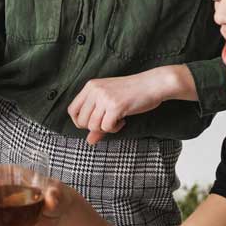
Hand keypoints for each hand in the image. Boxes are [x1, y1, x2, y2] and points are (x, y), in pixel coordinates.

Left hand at [67, 66, 188, 144]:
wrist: (153, 84)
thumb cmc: (132, 93)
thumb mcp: (111, 102)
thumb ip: (98, 120)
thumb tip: (89, 141)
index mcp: (91, 86)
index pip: (72, 110)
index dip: (80, 122)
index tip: (93, 124)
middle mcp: (95, 90)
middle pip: (82, 121)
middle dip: (95, 127)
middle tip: (109, 121)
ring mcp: (105, 98)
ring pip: (93, 126)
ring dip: (106, 128)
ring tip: (117, 120)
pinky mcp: (115, 106)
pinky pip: (106, 127)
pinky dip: (114, 128)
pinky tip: (123, 120)